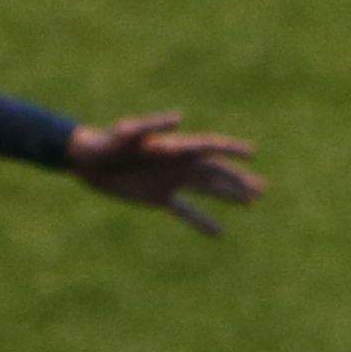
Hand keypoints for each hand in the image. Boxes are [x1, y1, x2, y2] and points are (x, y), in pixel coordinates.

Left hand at [65, 111, 265, 237]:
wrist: (87, 161)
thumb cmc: (107, 142)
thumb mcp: (128, 133)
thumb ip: (152, 125)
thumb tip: (179, 118)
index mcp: (177, 147)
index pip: (211, 147)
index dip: (232, 149)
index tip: (253, 153)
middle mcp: (180, 164)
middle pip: (217, 172)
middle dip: (240, 180)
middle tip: (263, 189)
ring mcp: (172, 181)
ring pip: (209, 190)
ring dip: (230, 195)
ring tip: (252, 202)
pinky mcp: (160, 197)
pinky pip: (187, 211)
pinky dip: (202, 222)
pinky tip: (220, 233)